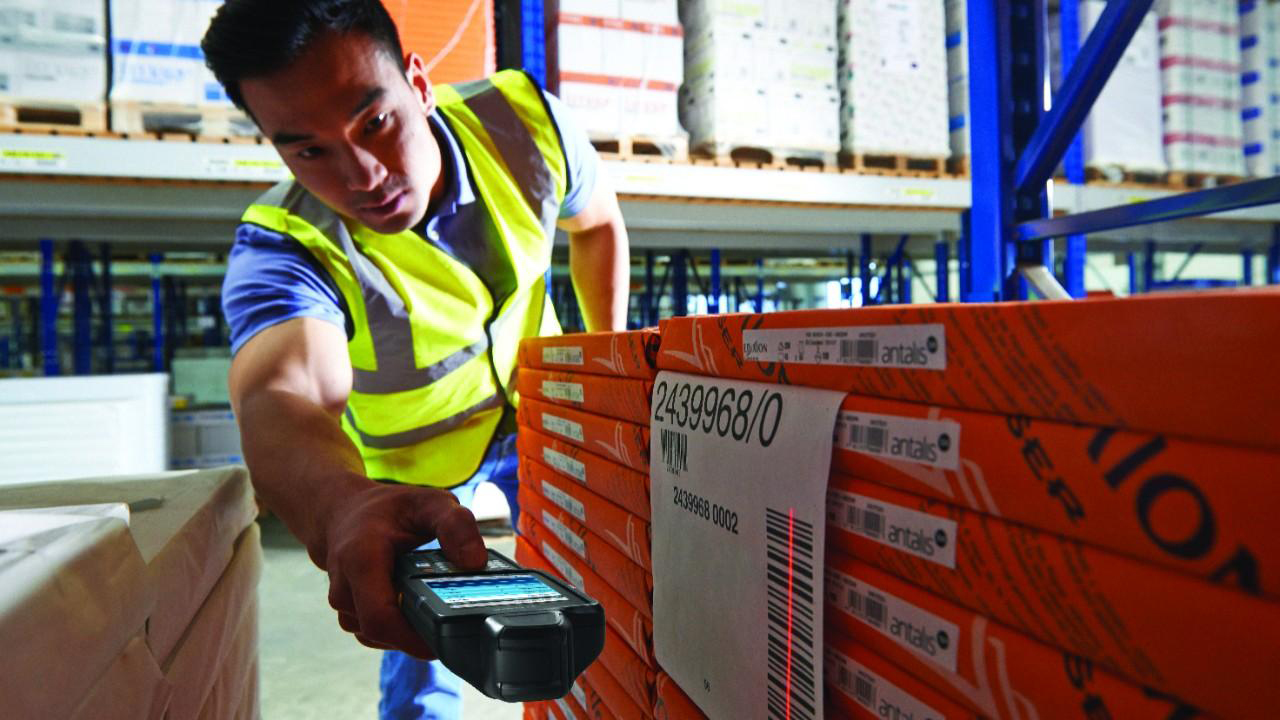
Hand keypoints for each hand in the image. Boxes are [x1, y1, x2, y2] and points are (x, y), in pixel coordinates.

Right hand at [318, 483, 486, 657]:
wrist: (344, 512)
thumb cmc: (390, 509)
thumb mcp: (430, 503)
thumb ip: (455, 525)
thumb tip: (475, 562)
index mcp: (360, 559)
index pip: (380, 618)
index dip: (411, 639)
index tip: (443, 643)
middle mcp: (344, 585)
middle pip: (380, 632)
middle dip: (415, 635)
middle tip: (451, 625)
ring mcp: (343, 603)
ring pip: (376, 636)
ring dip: (406, 631)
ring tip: (434, 609)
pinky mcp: (349, 612)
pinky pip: (374, 632)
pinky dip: (397, 627)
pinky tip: (417, 610)